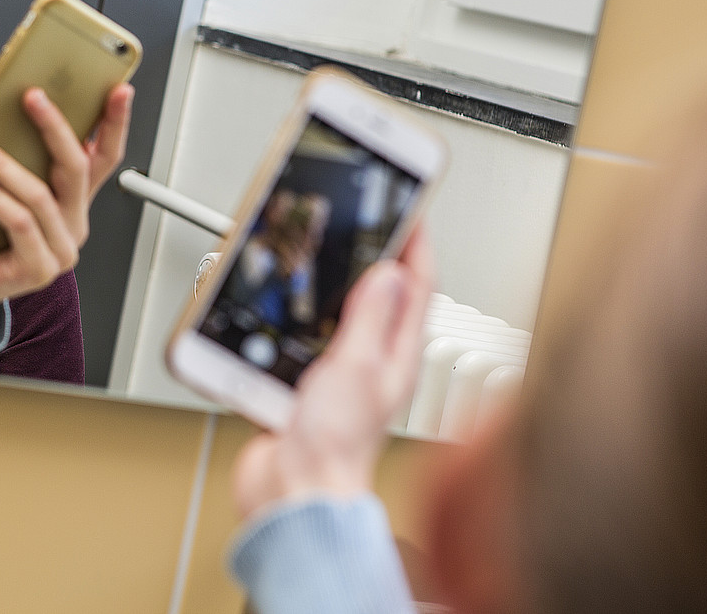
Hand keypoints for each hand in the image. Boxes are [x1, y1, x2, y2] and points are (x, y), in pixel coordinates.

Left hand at [0, 84, 134, 347]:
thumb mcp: (7, 186)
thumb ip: (21, 158)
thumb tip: (9, 109)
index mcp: (74, 202)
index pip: (105, 158)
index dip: (116, 125)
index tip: (119, 90)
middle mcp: (75, 225)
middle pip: (76, 169)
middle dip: (55, 128)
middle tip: (32, 97)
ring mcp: (61, 251)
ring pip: (40, 196)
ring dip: (4, 164)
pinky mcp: (39, 270)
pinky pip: (19, 223)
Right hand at [232, 230, 434, 518]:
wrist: (292, 494)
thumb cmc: (336, 447)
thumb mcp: (356, 366)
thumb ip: (370, 318)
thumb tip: (389, 272)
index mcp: (395, 358)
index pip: (416, 289)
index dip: (415, 245)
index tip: (411, 211)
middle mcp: (371, 365)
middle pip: (383, 299)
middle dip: (380, 260)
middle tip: (374, 224)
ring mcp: (339, 378)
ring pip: (344, 320)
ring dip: (339, 289)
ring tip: (335, 257)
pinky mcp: (305, 390)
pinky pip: (309, 344)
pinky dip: (302, 322)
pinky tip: (289, 312)